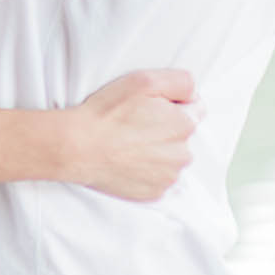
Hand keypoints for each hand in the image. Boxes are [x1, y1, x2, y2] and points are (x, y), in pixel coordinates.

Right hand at [64, 70, 199, 200]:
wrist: (78, 147)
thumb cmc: (109, 112)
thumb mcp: (144, 80)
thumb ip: (180, 82)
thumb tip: (193, 94)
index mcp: (184, 125)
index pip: (195, 108)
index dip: (172, 103)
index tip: (151, 105)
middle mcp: (182, 155)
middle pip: (183, 135)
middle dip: (166, 127)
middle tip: (136, 122)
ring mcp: (168, 177)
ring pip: (171, 157)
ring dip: (157, 150)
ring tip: (129, 142)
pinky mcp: (153, 193)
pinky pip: (158, 177)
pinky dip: (147, 169)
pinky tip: (127, 160)